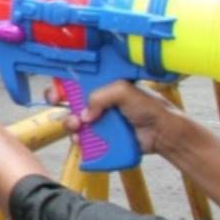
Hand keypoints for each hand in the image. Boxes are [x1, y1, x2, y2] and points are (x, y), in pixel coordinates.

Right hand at [68, 81, 185, 157]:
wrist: (162, 133)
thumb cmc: (150, 107)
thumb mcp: (123, 91)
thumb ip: (100, 96)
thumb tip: (84, 114)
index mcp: (105, 84)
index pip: (79, 80)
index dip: (64, 84)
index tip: (57, 91)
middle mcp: (100, 101)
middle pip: (71, 99)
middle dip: (61, 102)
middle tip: (59, 104)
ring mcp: (100, 119)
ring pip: (74, 120)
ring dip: (70, 123)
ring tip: (77, 126)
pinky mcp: (102, 137)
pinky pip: (83, 138)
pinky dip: (79, 139)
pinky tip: (82, 139)